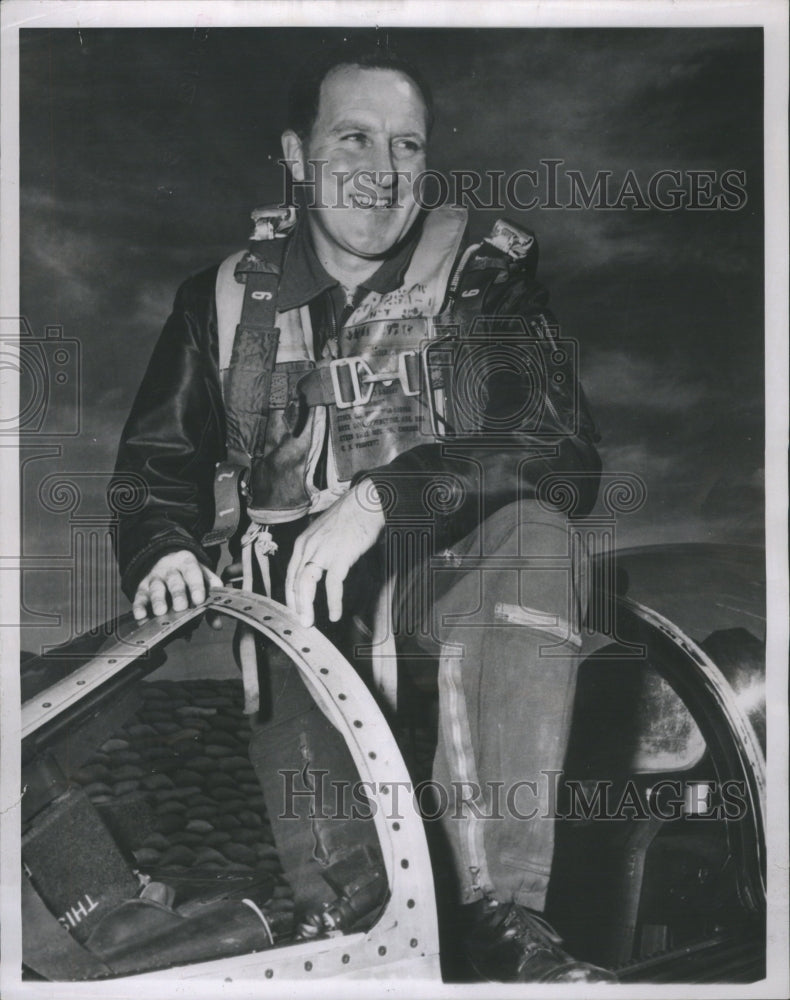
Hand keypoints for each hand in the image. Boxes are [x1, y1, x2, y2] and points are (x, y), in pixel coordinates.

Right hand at [132, 550, 222, 623]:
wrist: (167, 560)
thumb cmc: (190, 574)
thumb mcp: (204, 578)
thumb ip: (213, 598)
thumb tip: (217, 624)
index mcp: (188, 563)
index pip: (193, 572)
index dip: (196, 586)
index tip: (199, 600)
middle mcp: (170, 569)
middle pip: (174, 581)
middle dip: (178, 595)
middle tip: (181, 608)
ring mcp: (155, 578)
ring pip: (156, 588)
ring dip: (158, 601)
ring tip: (161, 612)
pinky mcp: (142, 588)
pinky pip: (139, 598)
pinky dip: (139, 608)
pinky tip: (141, 616)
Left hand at [286, 481, 384, 627]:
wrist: (366, 502)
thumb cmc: (350, 515)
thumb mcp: (325, 531)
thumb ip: (319, 548)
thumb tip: (320, 566)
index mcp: (303, 542)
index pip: (290, 573)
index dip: (290, 594)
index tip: (293, 608)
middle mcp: (308, 547)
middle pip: (295, 582)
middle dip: (295, 605)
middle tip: (299, 622)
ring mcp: (323, 551)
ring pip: (306, 584)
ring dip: (306, 607)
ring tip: (308, 622)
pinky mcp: (340, 556)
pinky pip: (332, 585)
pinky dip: (333, 602)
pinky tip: (334, 614)